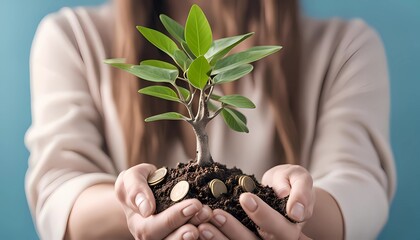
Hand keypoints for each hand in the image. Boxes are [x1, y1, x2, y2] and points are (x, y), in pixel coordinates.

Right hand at [115, 164, 211, 239]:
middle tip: (205, 211)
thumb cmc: (140, 183)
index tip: (194, 204)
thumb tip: (147, 209)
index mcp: (137, 224)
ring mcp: (163, 239)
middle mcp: (148, 238)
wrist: (144, 191)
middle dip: (188, 226)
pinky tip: (211, 224)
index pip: (152, 228)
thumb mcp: (132, 178)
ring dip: (195, 233)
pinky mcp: (176, 235)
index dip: (174, 218)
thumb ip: (135, 189)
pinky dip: (201, 236)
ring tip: (208, 216)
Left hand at [197, 164, 314, 239]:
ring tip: (202, 225)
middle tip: (215, 213)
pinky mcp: (245, 238)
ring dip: (220, 237)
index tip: (246, 198)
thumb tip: (295, 212)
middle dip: (234, 229)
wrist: (283, 187)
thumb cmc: (291, 182)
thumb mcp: (300, 179)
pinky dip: (216, 237)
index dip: (263, 215)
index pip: (280, 228)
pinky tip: (200, 228)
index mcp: (292, 229)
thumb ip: (300, 193)